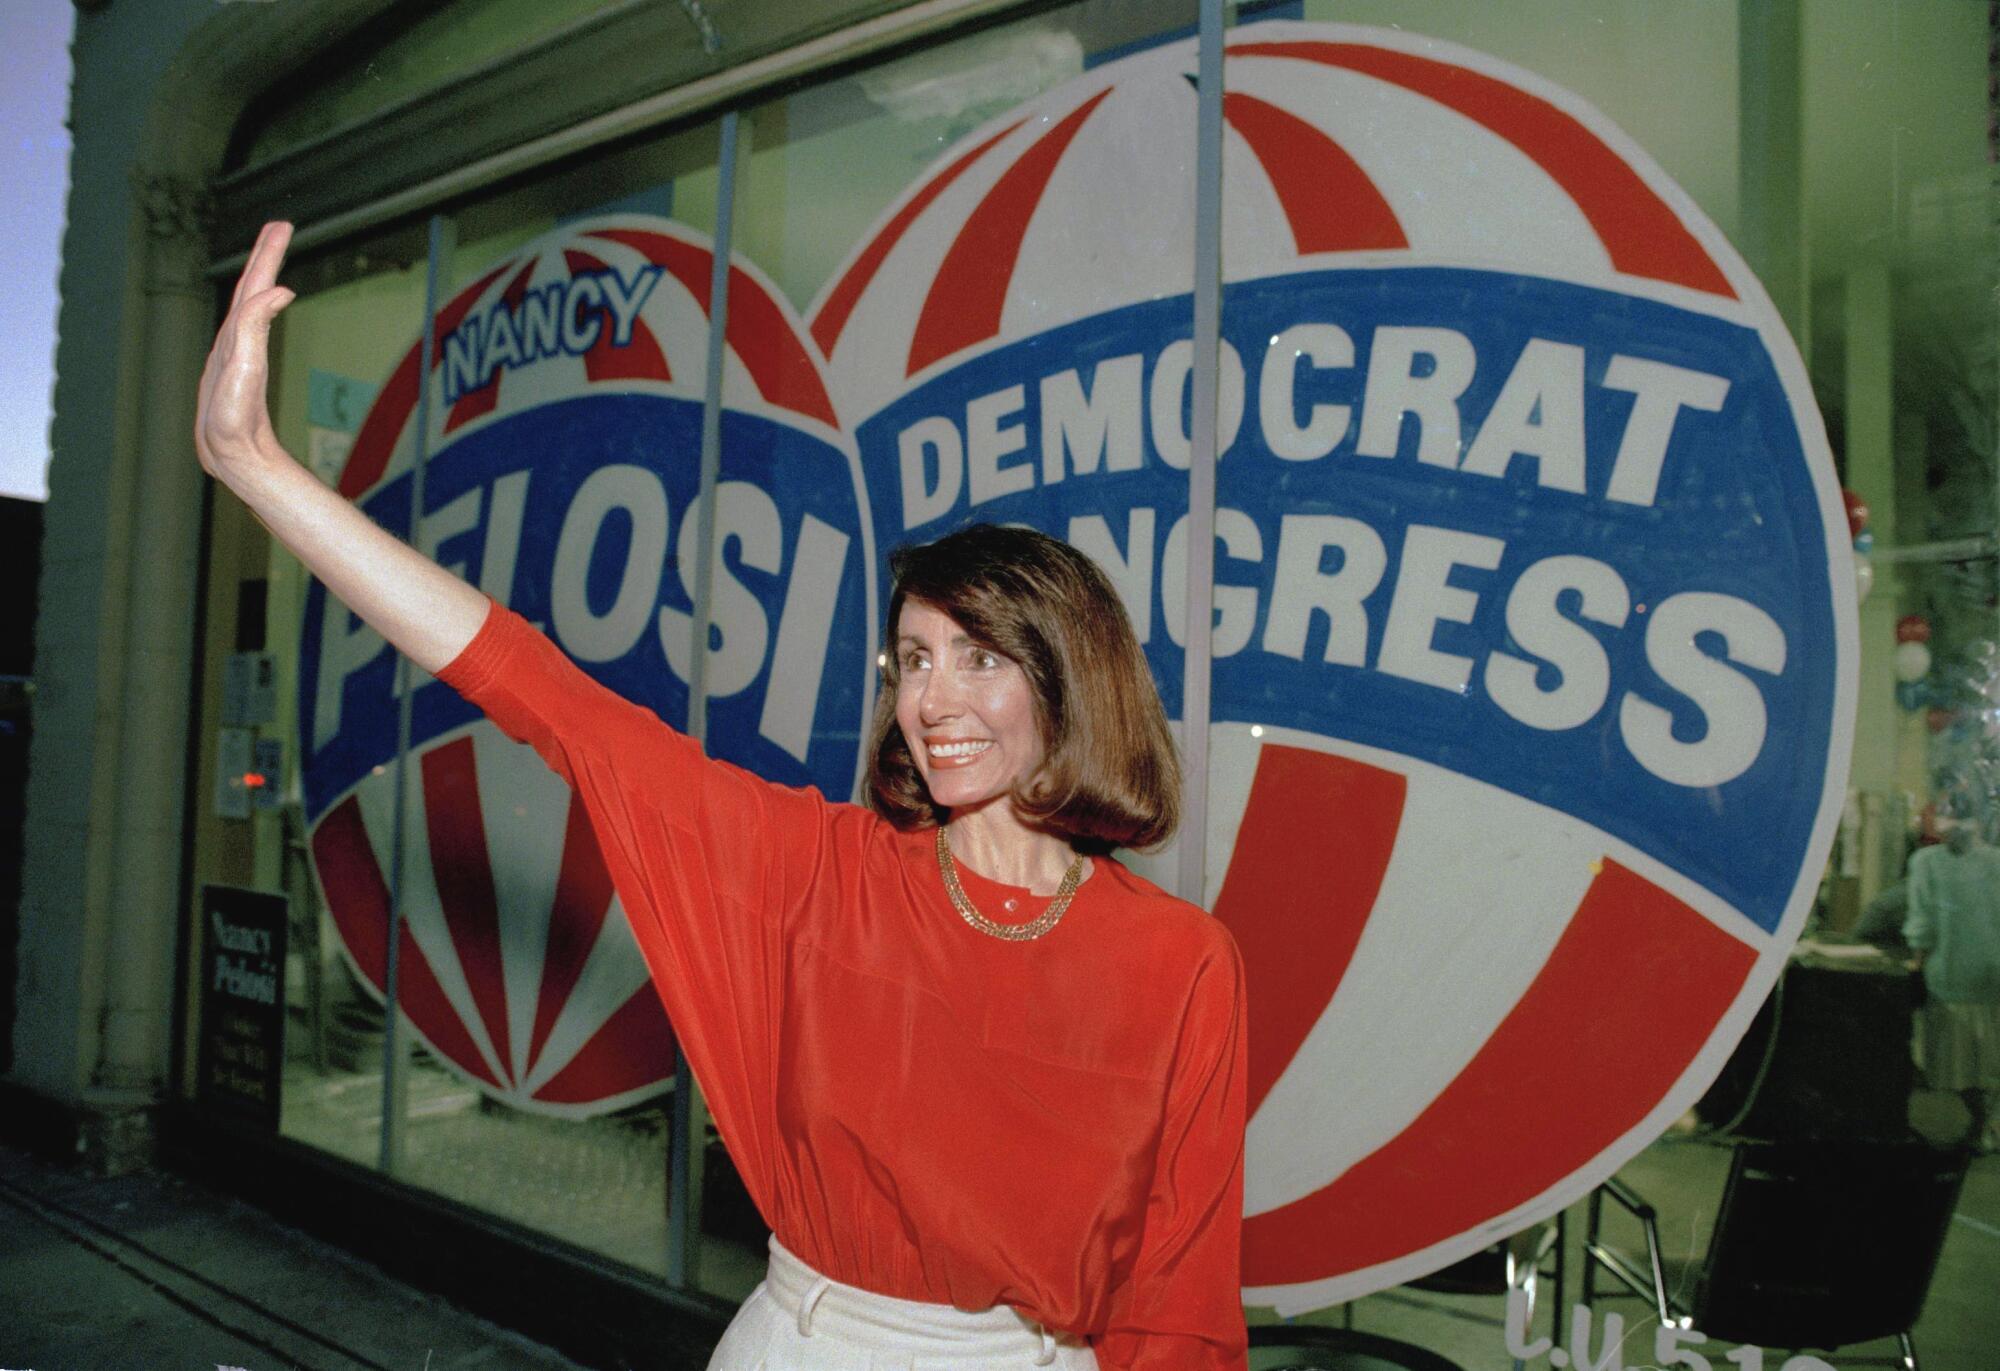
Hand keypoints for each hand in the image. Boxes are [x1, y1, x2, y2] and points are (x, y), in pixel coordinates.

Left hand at [194, 221, 296, 482]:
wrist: (227, 453)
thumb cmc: (231, 420)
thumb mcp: (243, 371)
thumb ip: (255, 327)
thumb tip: (278, 290)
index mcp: (234, 336)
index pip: (252, 286)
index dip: (266, 258)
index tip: (281, 229)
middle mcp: (232, 339)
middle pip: (248, 287)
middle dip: (264, 255)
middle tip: (280, 227)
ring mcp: (238, 351)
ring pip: (249, 301)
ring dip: (262, 273)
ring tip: (274, 252)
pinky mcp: (245, 365)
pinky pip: (253, 321)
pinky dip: (263, 302)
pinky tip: (271, 301)